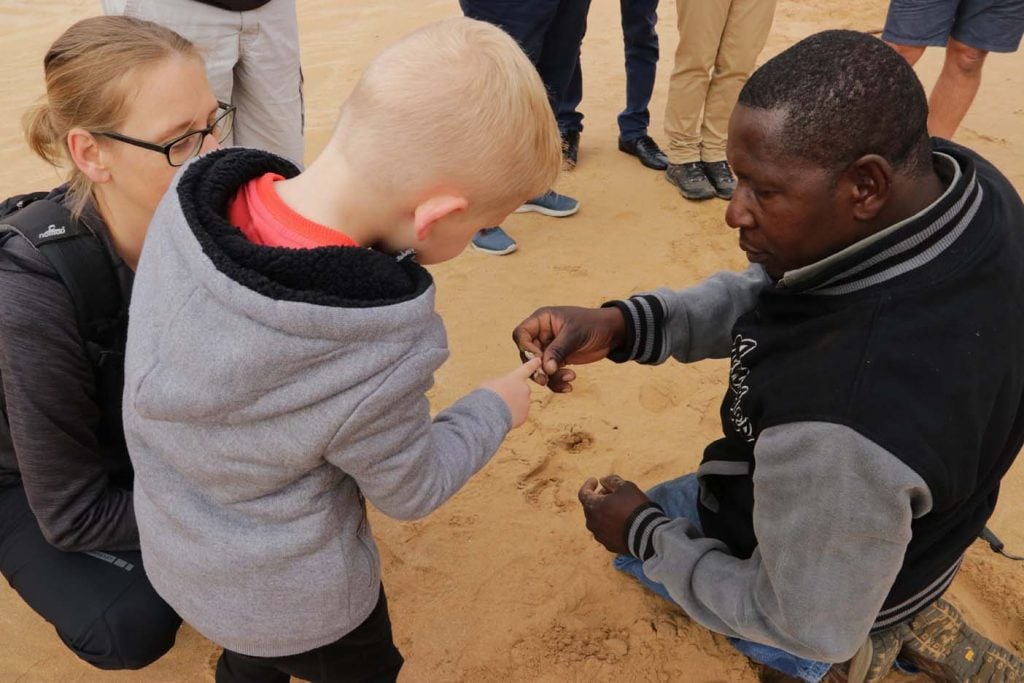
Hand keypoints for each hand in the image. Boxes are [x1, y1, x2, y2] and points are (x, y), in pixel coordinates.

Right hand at [480, 357, 541, 427]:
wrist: (489, 414)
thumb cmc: (487, 395)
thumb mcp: (490, 382)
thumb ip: (500, 383)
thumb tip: (501, 388)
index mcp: (515, 378)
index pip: (526, 369)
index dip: (532, 364)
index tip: (538, 360)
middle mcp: (524, 390)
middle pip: (522, 390)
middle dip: (514, 393)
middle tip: (501, 398)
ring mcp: (526, 403)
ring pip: (520, 403)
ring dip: (512, 405)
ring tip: (498, 408)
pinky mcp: (524, 416)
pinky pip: (518, 415)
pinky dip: (512, 416)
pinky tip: (502, 416)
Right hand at [511, 306, 625, 392]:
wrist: (612, 333)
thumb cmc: (593, 325)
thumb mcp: (574, 334)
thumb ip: (558, 350)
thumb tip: (546, 369)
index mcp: (542, 320)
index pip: (521, 334)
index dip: (525, 348)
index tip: (536, 360)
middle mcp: (542, 334)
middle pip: (527, 354)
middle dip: (536, 368)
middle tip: (545, 379)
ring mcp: (549, 348)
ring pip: (539, 368)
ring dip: (550, 378)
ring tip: (569, 378)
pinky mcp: (558, 360)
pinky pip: (551, 374)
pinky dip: (558, 382)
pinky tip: (569, 385)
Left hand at [578, 475, 650, 554]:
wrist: (648, 534)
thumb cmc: (635, 507)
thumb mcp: (625, 486)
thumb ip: (611, 481)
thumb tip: (603, 481)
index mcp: (593, 507)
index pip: (583, 494)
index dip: (588, 485)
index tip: (595, 480)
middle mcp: (592, 523)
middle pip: (590, 508)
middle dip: (598, 498)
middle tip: (610, 493)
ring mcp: (600, 536)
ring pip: (597, 521)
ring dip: (603, 513)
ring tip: (617, 508)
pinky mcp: (610, 546)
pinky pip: (606, 533)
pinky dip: (610, 525)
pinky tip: (621, 523)